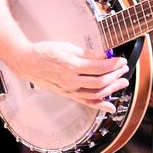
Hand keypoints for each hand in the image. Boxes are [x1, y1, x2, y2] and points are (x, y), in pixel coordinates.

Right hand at [11, 40, 129, 113]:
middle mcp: (70, 81)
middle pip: (100, 82)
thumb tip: (103, 56)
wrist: (28, 62)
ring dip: (112, 89)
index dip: (114, 64)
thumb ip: (87, 53)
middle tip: (124, 69)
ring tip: (122, 82)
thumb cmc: (45, 52)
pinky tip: (110, 105)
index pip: (99, 67)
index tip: (121, 60)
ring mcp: (69, 90)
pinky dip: (100, 105)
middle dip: (115, 76)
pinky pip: (86, 102)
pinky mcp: (67, 94)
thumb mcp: (67, 46)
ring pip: (95, 94)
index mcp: (71, 66)